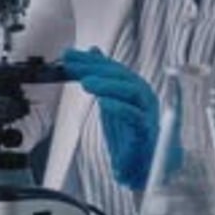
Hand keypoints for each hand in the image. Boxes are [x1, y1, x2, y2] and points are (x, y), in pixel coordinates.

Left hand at [62, 47, 158, 190]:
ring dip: (108, 84)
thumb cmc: (127, 132)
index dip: (89, 60)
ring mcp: (147, 112)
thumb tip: (93, 51)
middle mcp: (142, 95)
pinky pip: (136, 116)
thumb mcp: (109, 100)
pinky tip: (103, 103)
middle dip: (94, 68)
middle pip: (120, 75)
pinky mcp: (146, 131)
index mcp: (134, 86)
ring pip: (131, 91)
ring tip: (85, 82)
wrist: (141, 164)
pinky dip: (119, 108)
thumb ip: (102, 77)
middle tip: (72, 65)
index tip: (67, 55)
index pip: (111, 67)